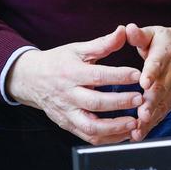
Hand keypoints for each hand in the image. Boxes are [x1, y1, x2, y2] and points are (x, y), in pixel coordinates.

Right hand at [5, 26, 142, 144]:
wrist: (30, 80)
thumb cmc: (58, 62)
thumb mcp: (78, 49)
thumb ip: (102, 43)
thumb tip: (123, 31)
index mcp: (71, 74)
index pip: (97, 76)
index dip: (119, 76)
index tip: (138, 75)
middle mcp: (68, 96)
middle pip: (95, 103)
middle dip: (120, 103)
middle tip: (140, 99)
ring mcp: (67, 113)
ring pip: (91, 127)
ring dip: (115, 127)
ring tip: (134, 123)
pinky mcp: (67, 125)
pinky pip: (88, 137)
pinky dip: (107, 139)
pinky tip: (124, 134)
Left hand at [125, 23, 170, 141]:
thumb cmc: (168, 43)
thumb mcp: (154, 34)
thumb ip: (139, 35)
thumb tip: (128, 29)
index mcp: (165, 53)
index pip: (158, 63)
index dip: (152, 73)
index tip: (144, 82)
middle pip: (162, 88)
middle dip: (151, 102)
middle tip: (142, 113)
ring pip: (163, 103)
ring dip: (151, 116)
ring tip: (139, 128)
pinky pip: (163, 112)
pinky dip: (152, 123)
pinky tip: (139, 134)